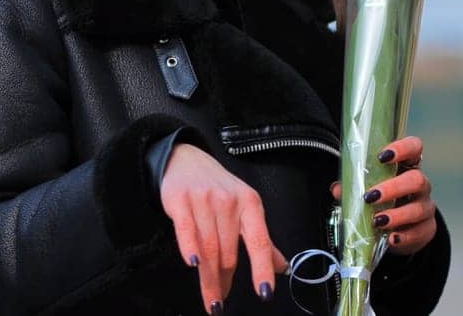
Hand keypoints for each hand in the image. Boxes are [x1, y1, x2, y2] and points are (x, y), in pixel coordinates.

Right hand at [159, 143, 286, 313]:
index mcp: (250, 204)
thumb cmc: (219, 188)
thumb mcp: (245, 207)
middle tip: (221, 302)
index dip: (262, 268)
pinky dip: (190, 247)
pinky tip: (193, 264)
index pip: (260, 241)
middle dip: (225, 281)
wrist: (186, 160)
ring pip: (209, 248)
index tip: (265, 292)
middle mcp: (230, 201)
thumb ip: (262, 239)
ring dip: (209, 278)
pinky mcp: (181, 200)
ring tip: (211, 298)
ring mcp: (205, 200)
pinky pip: (187, 229)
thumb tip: (282, 267)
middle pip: (228, 252)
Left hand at [328, 136, 438, 255]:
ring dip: (397, 215)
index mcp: (406, 166)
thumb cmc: (379, 201)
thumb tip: (337, 189)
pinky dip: (405, 236)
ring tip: (377, 221)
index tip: (382, 156)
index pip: (414, 147)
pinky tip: (391, 238)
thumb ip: (352, 187)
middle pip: (417, 179)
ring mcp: (425, 206)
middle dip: (393, 188)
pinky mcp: (427, 228)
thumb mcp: (365, 190)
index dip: (402, 148)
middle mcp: (420, 184)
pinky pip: (420, 232)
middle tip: (371, 197)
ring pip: (419, 208)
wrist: (395, 230)